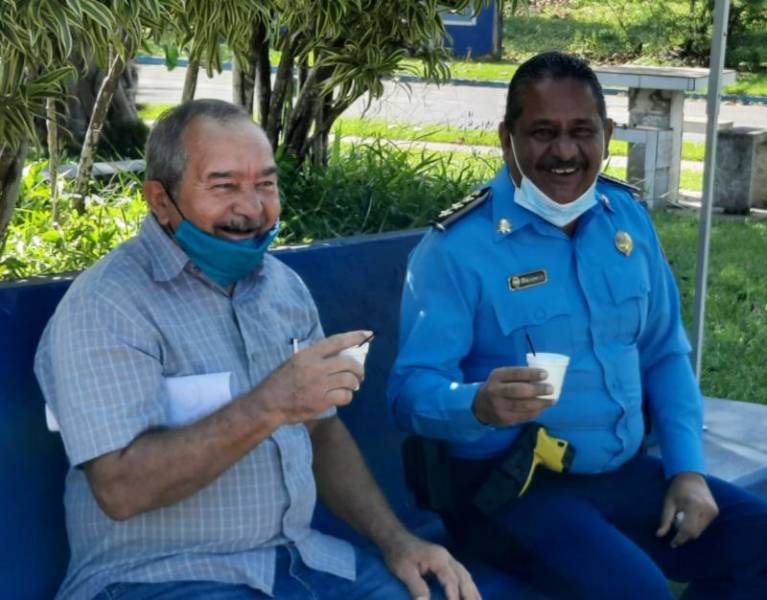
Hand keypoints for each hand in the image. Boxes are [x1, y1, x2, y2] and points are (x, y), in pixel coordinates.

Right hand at [250, 330, 370, 423]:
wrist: (269, 403)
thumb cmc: (281, 381)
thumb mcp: (295, 362)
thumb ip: (315, 358)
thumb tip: (340, 355)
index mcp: (308, 354)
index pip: (336, 341)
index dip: (354, 336)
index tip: (367, 334)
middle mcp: (316, 367)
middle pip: (348, 363)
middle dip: (359, 369)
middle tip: (360, 374)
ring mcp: (320, 385)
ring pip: (349, 380)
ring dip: (354, 383)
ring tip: (351, 386)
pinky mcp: (321, 401)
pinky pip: (345, 396)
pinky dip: (347, 396)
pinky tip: (342, 397)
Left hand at [382, 532, 479, 599]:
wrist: (395, 538)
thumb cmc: (398, 554)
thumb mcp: (404, 571)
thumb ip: (416, 587)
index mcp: (439, 559)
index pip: (451, 581)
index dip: (454, 597)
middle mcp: (447, 558)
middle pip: (464, 577)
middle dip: (471, 594)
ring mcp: (447, 558)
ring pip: (465, 575)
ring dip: (473, 590)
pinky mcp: (445, 561)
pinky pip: (461, 573)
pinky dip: (468, 584)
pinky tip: (472, 592)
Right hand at [473, 366, 552, 426]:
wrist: (480, 405)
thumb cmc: (497, 387)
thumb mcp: (502, 377)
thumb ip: (517, 376)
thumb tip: (543, 377)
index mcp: (497, 376)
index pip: (516, 373)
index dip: (531, 374)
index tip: (545, 374)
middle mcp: (496, 391)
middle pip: (519, 391)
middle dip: (538, 390)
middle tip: (551, 389)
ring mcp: (499, 407)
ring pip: (523, 406)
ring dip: (540, 403)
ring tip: (551, 400)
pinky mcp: (504, 419)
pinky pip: (523, 416)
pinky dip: (535, 412)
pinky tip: (541, 408)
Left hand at [656, 472, 718, 547]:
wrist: (691, 477)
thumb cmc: (676, 489)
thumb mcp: (668, 503)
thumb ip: (665, 520)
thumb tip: (659, 535)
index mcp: (694, 505)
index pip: (688, 529)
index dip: (680, 539)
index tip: (672, 544)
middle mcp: (707, 509)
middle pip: (695, 532)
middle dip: (684, 535)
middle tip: (674, 526)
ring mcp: (713, 511)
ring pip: (700, 530)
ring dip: (690, 530)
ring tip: (682, 517)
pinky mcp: (716, 511)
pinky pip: (704, 525)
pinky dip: (696, 525)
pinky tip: (689, 516)